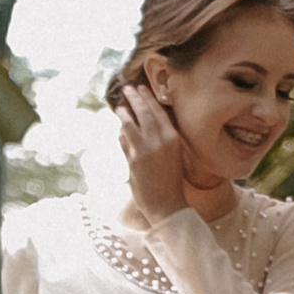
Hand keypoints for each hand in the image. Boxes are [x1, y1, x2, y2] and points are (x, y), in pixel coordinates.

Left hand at [114, 77, 188, 223]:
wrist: (167, 205)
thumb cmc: (172, 182)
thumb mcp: (173, 155)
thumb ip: (161, 139)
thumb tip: (143, 123)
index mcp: (174, 138)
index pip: (158, 111)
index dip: (148, 98)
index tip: (141, 88)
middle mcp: (160, 140)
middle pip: (144, 112)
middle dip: (134, 98)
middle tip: (127, 89)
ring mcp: (145, 149)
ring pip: (129, 123)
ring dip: (123, 113)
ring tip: (119, 106)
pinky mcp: (133, 160)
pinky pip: (124, 140)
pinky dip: (121, 133)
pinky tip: (120, 130)